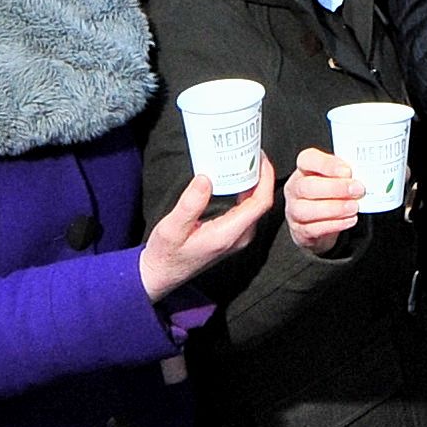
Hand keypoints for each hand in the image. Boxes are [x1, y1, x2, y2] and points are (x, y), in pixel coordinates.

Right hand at [137, 165, 276, 302]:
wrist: (161, 274)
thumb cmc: (166, 254)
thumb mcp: (172, 227)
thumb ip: (190, 204)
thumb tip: (205, 179)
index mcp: (229, 234)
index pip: (260, 203)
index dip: (265, 178)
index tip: (260, 157)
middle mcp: (239, 237)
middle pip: (261, 202)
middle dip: (261, 175)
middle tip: (251, 152)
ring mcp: (237, 237)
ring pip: (255, 206)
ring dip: (254, 182)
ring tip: (245, 160)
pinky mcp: (232, 235)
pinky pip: (247, 210)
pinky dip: (246, 191)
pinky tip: (236, 178)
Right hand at [283, 146, 360, 255]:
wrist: (318, 220)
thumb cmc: (328, 192)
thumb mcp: (335, 177)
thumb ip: (344, 173)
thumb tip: (365, 172)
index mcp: (304, 169)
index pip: (307, 160)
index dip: (327, 165)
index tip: (347, 171)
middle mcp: (295, 188)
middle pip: (307, 186)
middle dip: (336, 188)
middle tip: (358, 190)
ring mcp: (294, 210)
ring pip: (307, 209)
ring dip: (335, 208)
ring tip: (354, 207)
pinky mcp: (300, 230)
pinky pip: (314, 228)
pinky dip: (335, 224)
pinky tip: (349, 220)